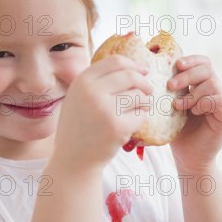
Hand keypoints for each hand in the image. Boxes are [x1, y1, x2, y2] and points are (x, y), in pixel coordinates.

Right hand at [53, 55, 153, 170]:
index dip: (134, 65)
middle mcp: (92, 92)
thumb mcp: (78, 97)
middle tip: (148, 92)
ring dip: (144, 102)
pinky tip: (130, 126)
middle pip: (131, 76)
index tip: (144, 71)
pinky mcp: (118, 127)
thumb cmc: (79, 127)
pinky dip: (140, 118)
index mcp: (82, 81)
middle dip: (144, 83)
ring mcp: (105, 109)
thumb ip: (97, 81)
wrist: (73, 159)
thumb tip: (133, 67)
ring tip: (135, 112)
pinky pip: (141, 114)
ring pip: (139, 95)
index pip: (115, 61)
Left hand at [168, 55, 221, 172]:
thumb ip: (168, 91)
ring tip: (179, 106)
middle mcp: (215, 92)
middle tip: (170, 86)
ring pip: (212, 83)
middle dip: (187, 74)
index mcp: (202, 86)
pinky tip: (193, 112)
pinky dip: (203, 103)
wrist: (188, 158)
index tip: (176, 64)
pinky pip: (218, 100)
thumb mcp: (169, 108)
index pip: (203, 62)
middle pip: (207, 68)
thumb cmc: (177, 133)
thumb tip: (150, 71)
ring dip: (192, 92)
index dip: (191, 59)